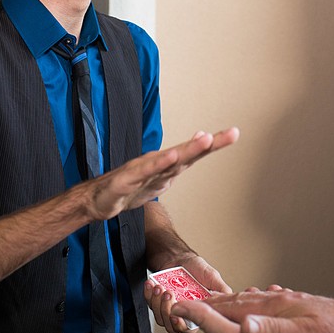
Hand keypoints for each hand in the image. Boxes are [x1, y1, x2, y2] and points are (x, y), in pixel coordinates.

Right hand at [87, 127, 238, 219]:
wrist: (99, 199)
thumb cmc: (130, 185)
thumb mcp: (162, 174)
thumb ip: (183, 158)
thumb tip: (203, 137)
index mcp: (167, 165)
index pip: (194, 153)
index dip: (214, 144)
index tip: (234, 133)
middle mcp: (156, 164)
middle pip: (185, 153)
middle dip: (205, 145)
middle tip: (226, 134)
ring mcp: (141, 171)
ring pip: (167, 161)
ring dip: (186, 150)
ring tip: (204, 141)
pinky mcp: (126, 181)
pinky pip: (144, 173)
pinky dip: (157, 165)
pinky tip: (169, 157)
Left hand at [144, 255, 231, 332]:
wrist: (178, 256)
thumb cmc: (195, 267)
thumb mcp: (211, 277)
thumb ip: (221, 290)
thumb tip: (230, 301)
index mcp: (197, 313)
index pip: (189, 329)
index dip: (182, 326)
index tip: (177, 317)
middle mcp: (182, 314)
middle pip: (172, 326)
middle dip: (167, 310)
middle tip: (168, 294)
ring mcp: (168, 308)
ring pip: (159, 317)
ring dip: (157, 303)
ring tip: (160, 287)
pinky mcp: (155, 301)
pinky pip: (149, 304)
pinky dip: (148, 295)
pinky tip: (151, 285)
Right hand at [189, 287, 333, 332]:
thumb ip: (272, 330)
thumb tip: (245, 325)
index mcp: (277, 306)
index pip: (238, 306)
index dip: (215, 306)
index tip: (195, 304)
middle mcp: (281, 300)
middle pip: (243, 299)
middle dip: (221, 300)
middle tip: (202, 300)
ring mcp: (290, 301)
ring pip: (257, 298)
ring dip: (238, 299)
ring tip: (226, 298)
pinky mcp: (299, 305)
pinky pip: (271, 300)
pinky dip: (259, 299)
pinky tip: (262, 296)